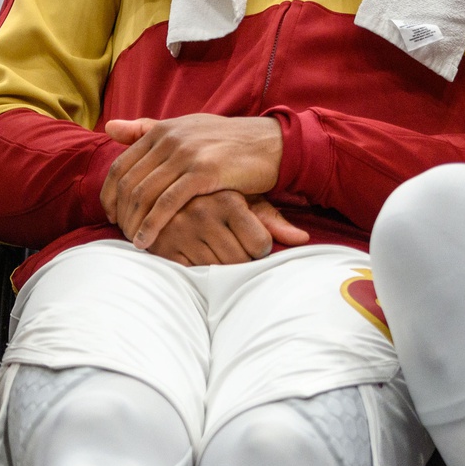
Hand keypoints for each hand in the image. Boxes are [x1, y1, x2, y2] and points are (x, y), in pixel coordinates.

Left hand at [100, 114, 283, 248]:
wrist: (271, 144)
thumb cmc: (228, 142)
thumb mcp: (186, 129)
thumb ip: (147, 129)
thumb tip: (109, 127)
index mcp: (162, 130)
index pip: (121, 164)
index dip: (109, 193)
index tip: (110, 214)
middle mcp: (170, 139)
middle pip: (128, 181)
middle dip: (120, 211)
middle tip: (119, 232)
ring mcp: (186, 155)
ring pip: (144, 193)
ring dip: (133, 222)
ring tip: (131, 240)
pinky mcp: (204, 172)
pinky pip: (168, 203)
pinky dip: (152, 225)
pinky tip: (146, 241)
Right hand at [143, 191, 308, 265]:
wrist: (164, 192)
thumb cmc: (215, 198)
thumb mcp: (244, 201)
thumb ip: (272, 220)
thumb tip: (302, 239)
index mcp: (226, 198)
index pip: (260, 243)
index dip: (259, 248)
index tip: (251, 241)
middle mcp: (202, 212)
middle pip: (240, 261)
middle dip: (240, 260)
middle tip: (230, 246)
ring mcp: (179, 230)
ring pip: (218, 270)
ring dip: (220, 268)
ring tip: (213, 248)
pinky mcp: (162, 246)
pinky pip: (192, 273)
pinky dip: (198, 271)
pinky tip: (196, 254)